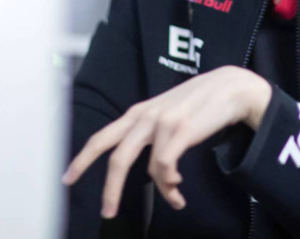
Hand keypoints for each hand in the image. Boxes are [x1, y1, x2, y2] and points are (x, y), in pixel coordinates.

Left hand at [62, 66, 271, 216]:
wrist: (231, 88)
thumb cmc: (200, 103)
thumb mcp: (167, 111)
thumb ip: (150, 130)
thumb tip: (144, 162)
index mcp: (138, 113)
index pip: (102, 137)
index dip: (82, 159)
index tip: (67, 178)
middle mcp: (146, 116)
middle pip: (117, 157)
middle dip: (110, 189)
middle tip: (107, 211)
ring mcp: (164, 122)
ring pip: (149, 169)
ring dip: (163, 190)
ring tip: (175, 199)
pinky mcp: (183, 130)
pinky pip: (167, 166)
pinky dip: (172, 182)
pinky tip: (179, 186)